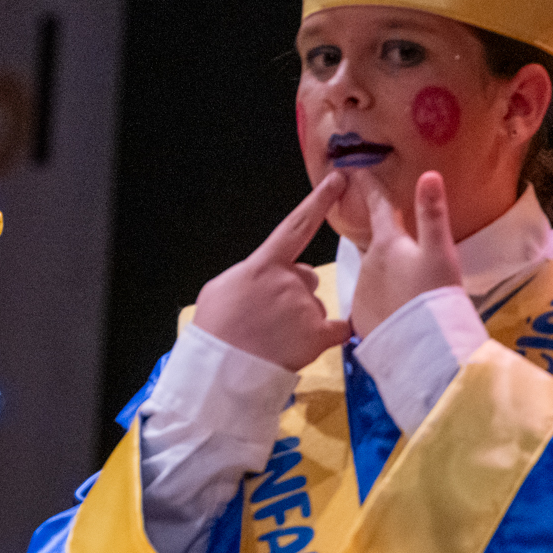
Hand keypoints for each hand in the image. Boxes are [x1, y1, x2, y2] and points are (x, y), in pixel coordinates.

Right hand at [191, 172, 351, 370]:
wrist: (219, 371)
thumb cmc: (213, 330)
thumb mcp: (219, 289)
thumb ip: (248, 274)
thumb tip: (265, 276)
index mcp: (263, 266)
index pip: (296, 226)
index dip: (318, 201)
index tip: (337, 180)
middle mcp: (289, 281)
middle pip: (304, 277)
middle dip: (292, 292)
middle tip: (267, 319)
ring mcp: (305, 307)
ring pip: (313, 305)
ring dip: (300, 318)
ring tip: (272, 339)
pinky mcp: (318, 334)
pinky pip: (338, 328)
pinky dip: (329, 334)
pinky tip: (311, 342)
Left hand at [350, 171, 462, 337]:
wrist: (421, 344)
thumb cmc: (434, 292)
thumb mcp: (439, 250)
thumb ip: (432, 213)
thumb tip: (428, 174)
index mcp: (385, 244)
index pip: (377, 208)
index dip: (370, 188)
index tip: (356, 172)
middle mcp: (366, 264)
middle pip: (376, 244)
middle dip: (382, 237)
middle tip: (392, 232)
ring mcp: (361, 291)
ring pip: (374, 273)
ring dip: (385, 272)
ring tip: (405, 280)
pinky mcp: (361, 316)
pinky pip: (372, 300)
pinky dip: (383, 298)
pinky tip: (397, 306)